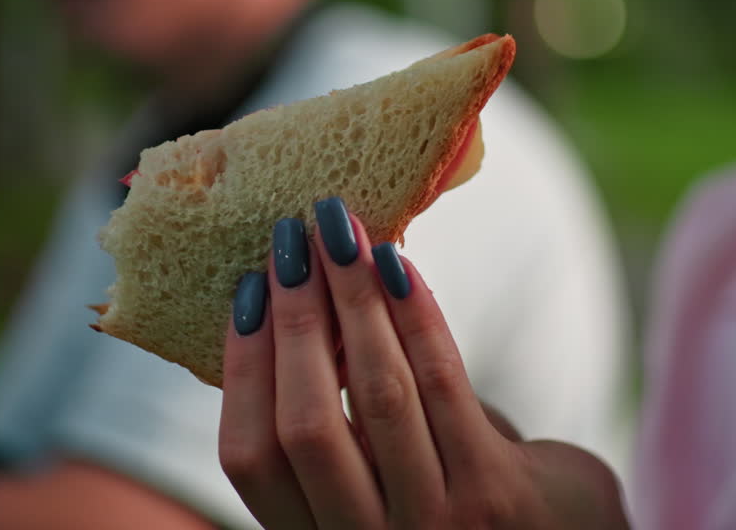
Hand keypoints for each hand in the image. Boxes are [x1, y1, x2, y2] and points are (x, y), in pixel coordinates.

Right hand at [218, 196, 628, 528]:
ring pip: (378, 397)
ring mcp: (432, 527)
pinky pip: (442, 385)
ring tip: (343, 235)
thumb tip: (300, 298)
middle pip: (305, 427)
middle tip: (291, 242)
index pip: (250, 457)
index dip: (242, 368)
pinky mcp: (493, 496)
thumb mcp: (380, 480)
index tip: (246, 291)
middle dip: (295, 321)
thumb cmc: (456, 493)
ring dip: (355, 301)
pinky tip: (398, 265)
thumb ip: (339, 424)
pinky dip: (416, 316)